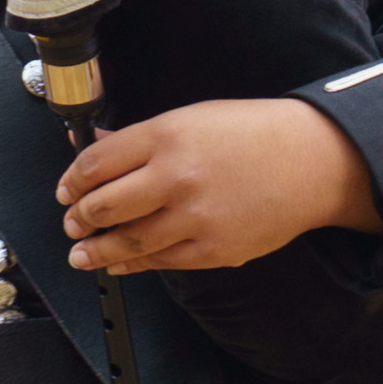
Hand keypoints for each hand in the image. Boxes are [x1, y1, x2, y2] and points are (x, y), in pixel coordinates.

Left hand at [59, 95, 370, 277]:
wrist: (316, 161)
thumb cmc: (256, 135)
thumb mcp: (192, 118)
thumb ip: (138, 138)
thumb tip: (94, 146)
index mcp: (166, 137)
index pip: (94, 165)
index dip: (71, 182)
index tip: (66, 190)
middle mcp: (176, 177)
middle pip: (103, 206)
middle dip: (78, 218)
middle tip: (72, 222)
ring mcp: (195, 217)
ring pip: (126, 242)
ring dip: (95, 250)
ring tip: (80, 252)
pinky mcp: (214, 249)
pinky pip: (160, 262)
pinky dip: (132, 265)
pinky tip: (119, 264)